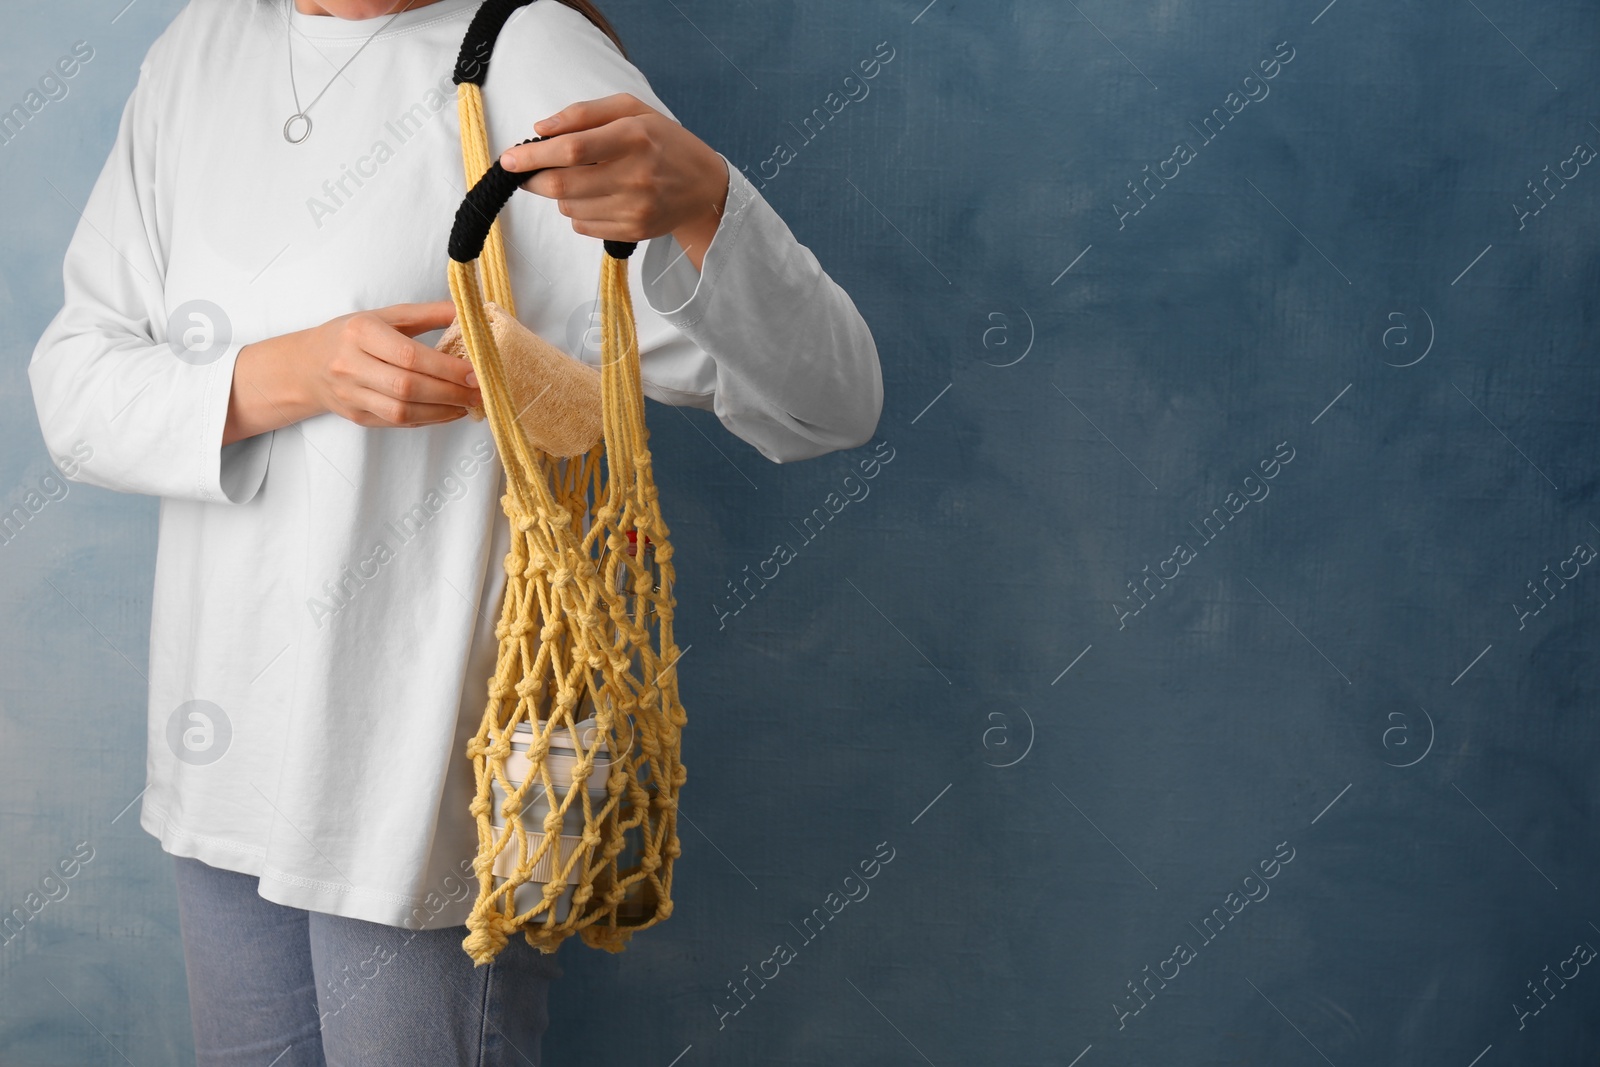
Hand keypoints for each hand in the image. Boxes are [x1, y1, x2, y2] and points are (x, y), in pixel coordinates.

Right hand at [224, 301, 480, 444]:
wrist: (308, 365)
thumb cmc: (351, 336)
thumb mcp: (385, 316)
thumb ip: (427, 314)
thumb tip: (470, 311)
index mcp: (360, 333)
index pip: (408, 355)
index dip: (445, 367)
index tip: (473, 371)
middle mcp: (351, 365)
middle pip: (407, 387)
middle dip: (449, 392)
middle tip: (478, 391)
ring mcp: (351, 395)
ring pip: (402, 411)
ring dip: (442, 411)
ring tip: (468, 404)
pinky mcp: (357, 417)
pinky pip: (397, 423)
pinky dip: (428, 419)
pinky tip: (449, 412)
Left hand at [498, 93, 729, 270]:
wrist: (704, 186)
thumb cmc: (664, 141)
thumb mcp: (632, 109)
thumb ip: (584, 113)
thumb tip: (541, 128)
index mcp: (634, 137)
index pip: (572, 149)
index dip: (533, 155)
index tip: (509, 158)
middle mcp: (635, 176)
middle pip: (563, 185)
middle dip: (534, 180)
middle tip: (525, 173)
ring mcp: (635, 208)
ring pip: (569, 207)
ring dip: (561, 194)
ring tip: (581, 180)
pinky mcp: (633, 231)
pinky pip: (583, 226)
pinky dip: (578, 212)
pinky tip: (598, 198)